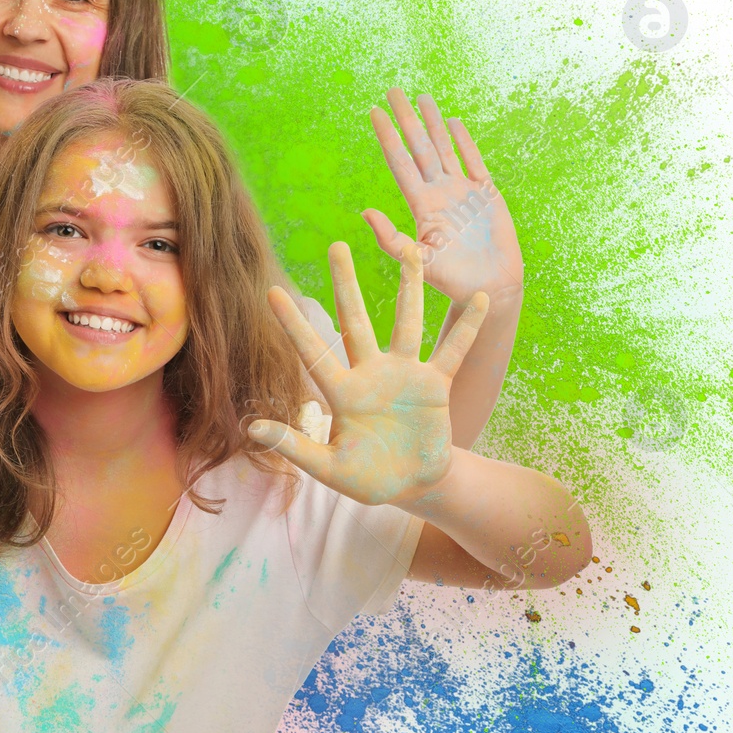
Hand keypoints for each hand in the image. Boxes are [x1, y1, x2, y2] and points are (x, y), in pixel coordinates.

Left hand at [250, 242, 488, 506]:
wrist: (414, 486)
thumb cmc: (368, 478)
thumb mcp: (330, 469)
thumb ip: (295, 447)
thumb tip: (252, 428)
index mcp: (342, 393)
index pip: (313, 351)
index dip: (294, 324)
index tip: (272, 290)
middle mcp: (371, 374)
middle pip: (355, 321)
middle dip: (345, 284)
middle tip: (336, 245)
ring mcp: (405, 374)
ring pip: (406, 322)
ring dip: (410, 286)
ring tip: (411, 247)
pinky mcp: (435, 385)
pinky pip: (453, 350)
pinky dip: (467, 327)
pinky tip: (480, 298)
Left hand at [362, 88, 522, 303]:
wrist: (489, 288)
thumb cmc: (452, 280)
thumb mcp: (418, 261)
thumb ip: (391, 239)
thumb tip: (364, 213)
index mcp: (421, 205)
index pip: (400, 162)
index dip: (388, 136)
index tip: (374, 112)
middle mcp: (438, 192)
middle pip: (419, 147)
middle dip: (406, 119)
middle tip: (392, 90)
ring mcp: (462, 191)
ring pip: (444, 148)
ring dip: (432, 123)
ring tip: (421, 97)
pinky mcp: (486, 194)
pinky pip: (473, 161)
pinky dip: (464, 141)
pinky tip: (453, 122)